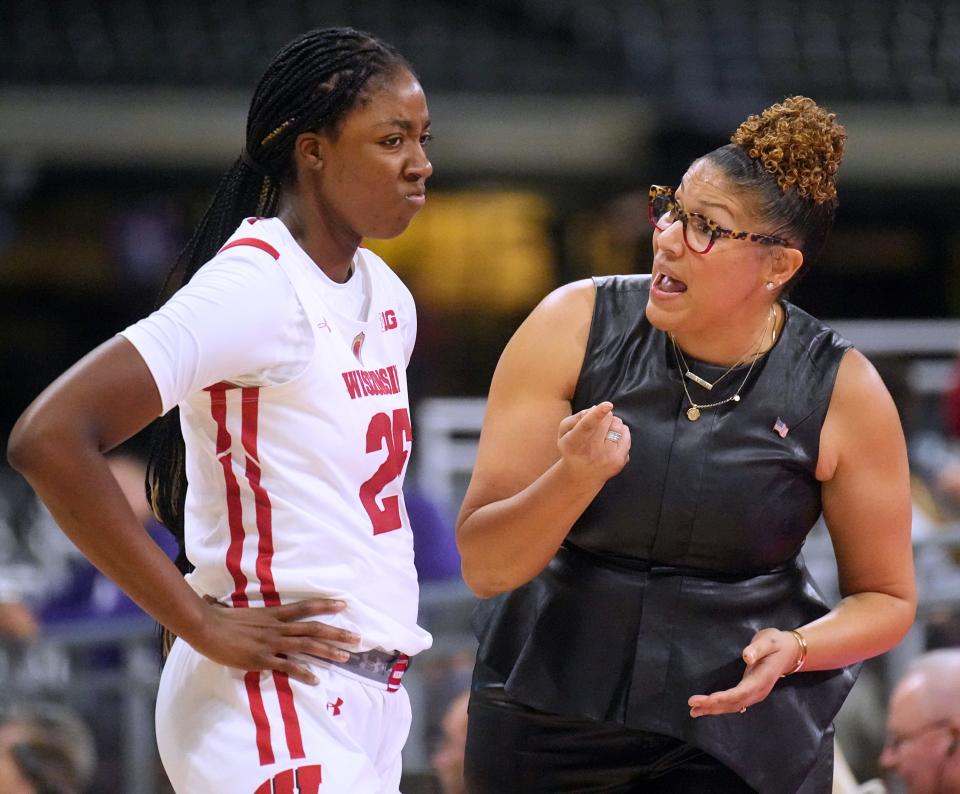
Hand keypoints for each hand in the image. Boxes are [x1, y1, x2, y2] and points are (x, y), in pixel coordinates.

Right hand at [185, 597, 360, 684]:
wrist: (207, 627)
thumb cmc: (223, 620)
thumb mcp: (249, 615)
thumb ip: (262, 620)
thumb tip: (269, 622)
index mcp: (275, 614)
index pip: (306, 607)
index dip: (326, 605)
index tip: (344, 604)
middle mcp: (278, 627)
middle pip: (314, 628)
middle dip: (337, 633)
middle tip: (357, 637)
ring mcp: (271, 642)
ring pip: (306, 646)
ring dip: (328, 651)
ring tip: (346, 656)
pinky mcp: (262, 658)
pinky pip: (287, 666)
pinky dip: (303, 672)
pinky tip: (316, 679)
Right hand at [556, 402, 630, 484]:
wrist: (581, 475)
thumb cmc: (572, 447)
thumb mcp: (564, 432)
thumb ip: (577, 417)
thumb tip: (595, 408)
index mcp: (574, 442)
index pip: (587, 426)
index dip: (597, 414)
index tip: (608, 405)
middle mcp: (591, 452)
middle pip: (606, 419)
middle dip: (603, 415)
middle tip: (597, 423)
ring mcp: (607, 458)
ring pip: (617, 424)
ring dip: (612, 422)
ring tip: (604, 432)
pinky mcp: (619, 461)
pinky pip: (626, 434)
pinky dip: (621, 431)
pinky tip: (612, 438)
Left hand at [687, 628, 802, 716]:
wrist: (790, 652)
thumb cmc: (776, 643)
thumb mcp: (768, 641)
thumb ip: (757, 648)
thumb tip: (746, 657)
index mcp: (762, 679)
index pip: (741, 692)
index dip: (725, 697)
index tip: (709, 699)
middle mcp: (758, 691)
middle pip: (734, 702)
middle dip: (713, 705)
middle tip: (692, 705)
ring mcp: (755, 693)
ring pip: (733, 706)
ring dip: (714, 709)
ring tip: (694, 711)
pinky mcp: (751, 692)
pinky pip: (735, 703)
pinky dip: (720, 707)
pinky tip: (707, 709)